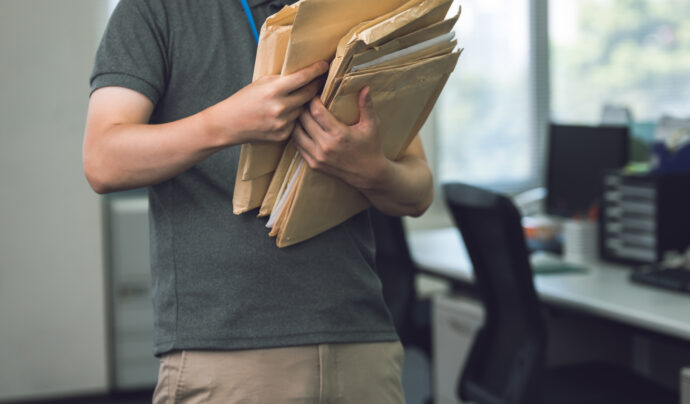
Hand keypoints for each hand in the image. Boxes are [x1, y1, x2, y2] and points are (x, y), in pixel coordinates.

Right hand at [202, 61, 328, 144]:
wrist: (228, 124)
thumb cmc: (244, 100)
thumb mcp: (261, 83)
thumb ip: (281, 79)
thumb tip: (303, 74)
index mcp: (274, 90)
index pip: (302, 78)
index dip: (316, 70)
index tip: (325, 65)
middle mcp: (280, 107)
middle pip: (309, 94)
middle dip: (315, 86)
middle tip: (320, 81)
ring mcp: (282, 123)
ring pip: (303, 110)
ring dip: (303, 104)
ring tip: (297, 99)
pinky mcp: (282, 135)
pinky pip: (296, 123)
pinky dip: (294, 118)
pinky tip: (285, 115)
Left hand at [292, 86, 390, 189]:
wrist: (369, 174)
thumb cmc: (371, 147)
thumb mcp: (372, 125)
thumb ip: (366, 106)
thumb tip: (364, 86)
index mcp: (339, 134)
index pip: (316, 111)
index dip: (313, 100)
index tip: (316, 93)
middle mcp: (325, 146)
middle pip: (303, 120)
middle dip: (303, 107)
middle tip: (306, 100)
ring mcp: (317, 157)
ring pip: (296, 133)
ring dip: (297, 121)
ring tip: (302, 113)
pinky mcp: (313, 164)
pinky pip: (298, 146)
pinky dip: (298, 135)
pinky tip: (303, 128)